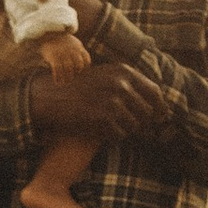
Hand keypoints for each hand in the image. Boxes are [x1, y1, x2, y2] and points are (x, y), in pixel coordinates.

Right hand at [28, 62, 170, 138]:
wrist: (47, 96)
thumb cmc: (77, 88)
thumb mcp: (105, 76)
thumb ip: (129, 86)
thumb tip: (159, 107)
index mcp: (124, 72)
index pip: (155, 92)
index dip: (160, 107)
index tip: (161, 118)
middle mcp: (121, 84)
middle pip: (147, 112)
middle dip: (142, 123)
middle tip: (131, 128)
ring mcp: (113, 101)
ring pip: (135, 126)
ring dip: (125, 130)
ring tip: (109, 126)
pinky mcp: (103, 118)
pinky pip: (119, 135)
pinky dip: (112, 136)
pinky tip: (99, 130)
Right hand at [38, 32, 91, 81]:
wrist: (47, 33)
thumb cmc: (61, 40)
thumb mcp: (73, 42)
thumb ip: (79, 50)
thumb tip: (84, 64)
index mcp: (78, 47)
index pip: (86, 60)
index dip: (85, 68)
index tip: (80, 72)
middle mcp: (72, 51)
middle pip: (78, 66)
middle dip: (76, 73)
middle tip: (71, 78)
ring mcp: (63, 54)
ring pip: (68, 70)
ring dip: (67, 78)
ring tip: (64, 83)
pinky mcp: (54, 57)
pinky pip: (58, 70)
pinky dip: (58, 77)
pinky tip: (57, 82)